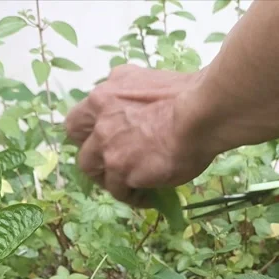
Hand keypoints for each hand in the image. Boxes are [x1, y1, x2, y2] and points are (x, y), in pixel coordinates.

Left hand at [65, 64, 213, 205]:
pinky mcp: (121, 170)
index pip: (77, 120)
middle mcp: (100, 119)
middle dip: (96, 160)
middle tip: (115, 166)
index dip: (87, 134)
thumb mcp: (146, 81)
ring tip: (131, 186)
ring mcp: (108, 146)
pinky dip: (133, 197)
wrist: (201, 113)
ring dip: (111, 180)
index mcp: (104, 95)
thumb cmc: (186, 95)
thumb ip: (128, 95)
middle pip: (82, 149)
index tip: (101, 141)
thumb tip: (132, 105)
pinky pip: (120, 192)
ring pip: (96, 173)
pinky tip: (148, 197)